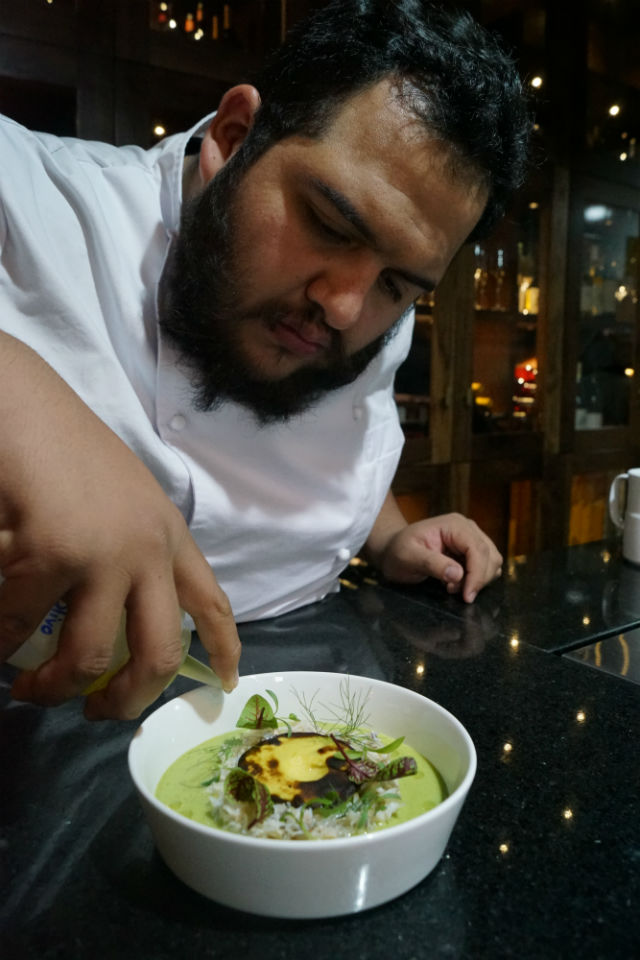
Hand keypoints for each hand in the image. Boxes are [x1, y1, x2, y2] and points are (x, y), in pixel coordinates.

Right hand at [0, 334, 240, 719]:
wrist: (23, 401)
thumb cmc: (64, 446)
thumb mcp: (120, 502)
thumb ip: (131, 554)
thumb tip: (114, 624)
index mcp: (168, 534)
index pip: (211, 601)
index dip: (224, 648)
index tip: (228, 683)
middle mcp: (150, 548)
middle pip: (159, 653)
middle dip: (129, 701)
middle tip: (95, 715)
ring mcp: (106, 552)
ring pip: (87, 658)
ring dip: (54, 689)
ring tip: (28, 691)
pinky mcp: (55, 552)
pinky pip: (20, 627)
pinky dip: (1, 643)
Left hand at [377, 513, 502, 602]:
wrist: (394, 550)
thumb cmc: (397, 552)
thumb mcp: (407, 557)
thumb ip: (431, 564)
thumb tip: (458, 574)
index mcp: (454, 525)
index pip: (477, 549)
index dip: (477, 574)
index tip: (468, 596)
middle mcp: (468, 528)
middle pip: (490, 556)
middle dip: (477, 579)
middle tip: (455, 592)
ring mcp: (472, 538)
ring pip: (492, 562)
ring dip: (478, 580)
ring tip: (452, 586)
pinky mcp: (472, 550)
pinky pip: (486, 567)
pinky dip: (476, 579)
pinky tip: (455, 583)